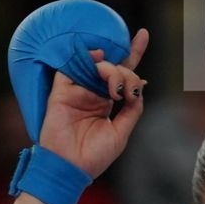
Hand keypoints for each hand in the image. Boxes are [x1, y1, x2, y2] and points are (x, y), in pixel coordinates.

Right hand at [35, 27, 149, 177]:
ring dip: (111, 70)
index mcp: (106, 101)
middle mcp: (92, 92)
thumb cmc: (94, 156)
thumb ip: (133, 109)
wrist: (70, 169)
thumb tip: (140, 84)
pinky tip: (97, 59)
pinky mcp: (61, 91)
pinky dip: (85, 59)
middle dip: (126, 73)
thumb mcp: (122, 132)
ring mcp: (77, 90)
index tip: (143, 34)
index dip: (133, 53)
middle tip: (124, 92)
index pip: (122, 73)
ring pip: (97, 65)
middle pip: (114, 67)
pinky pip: (70, 67)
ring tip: (113, 88)